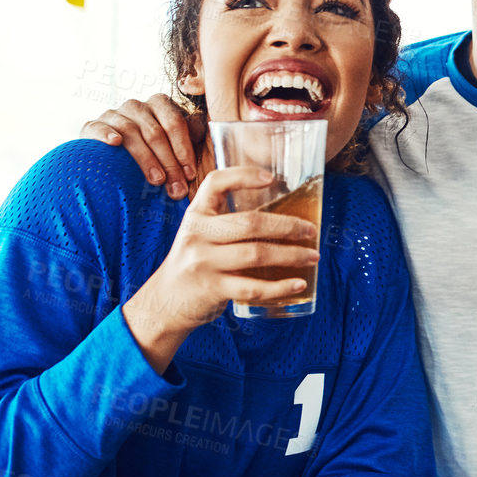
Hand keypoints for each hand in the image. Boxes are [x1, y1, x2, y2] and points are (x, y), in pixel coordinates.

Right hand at [82, 96, 205, 200]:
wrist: (111, 159)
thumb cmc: (152, 156)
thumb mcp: (173, 149)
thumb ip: (189, 145)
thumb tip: (208, 157)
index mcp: (160, 105)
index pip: (175, 123)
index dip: (184, 150)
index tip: (190, 174)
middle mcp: (136, 106)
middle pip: (155, 131)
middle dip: (169, 162)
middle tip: (176, 187)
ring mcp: (113, 114)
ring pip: (131, 132)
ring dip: (146, 158)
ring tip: (156, 180)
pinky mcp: (91, 126)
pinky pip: (98, 126)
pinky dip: (107, 134)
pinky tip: (115, 144)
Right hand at [121, 165, 318, 369]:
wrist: (165, 301)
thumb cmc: (194, 263)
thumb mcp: (202, 234)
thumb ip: (227, 222)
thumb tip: (282, 216)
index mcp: (197, 215)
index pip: (215, 183)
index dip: (243, 176)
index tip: (271, 178)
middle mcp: (197, 235)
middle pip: (249, 223)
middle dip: (287, 226)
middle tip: (310, 230)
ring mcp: (203, 262)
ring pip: (256, 254)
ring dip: (291, 255)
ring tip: (312, 256)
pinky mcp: (212, 289)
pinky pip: (253, 287)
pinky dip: (280, 287)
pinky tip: (298, 283)